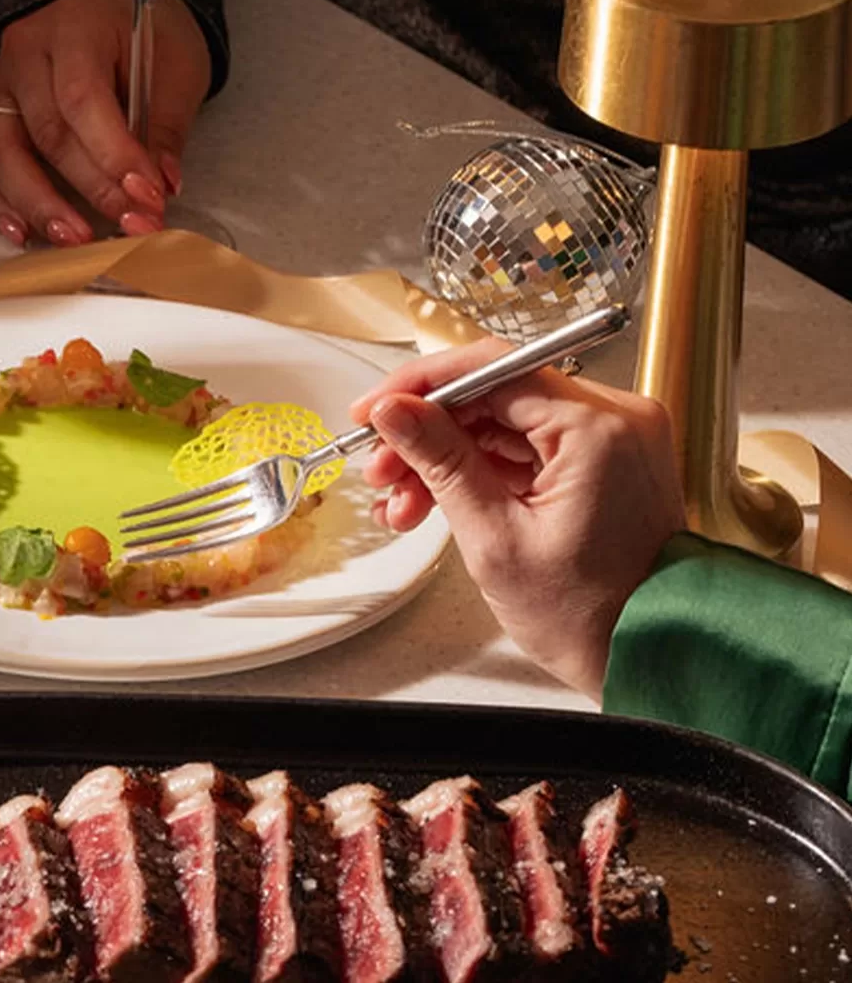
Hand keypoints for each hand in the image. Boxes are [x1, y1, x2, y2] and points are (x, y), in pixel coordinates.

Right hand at [0, 0, 210, 247]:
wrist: (115, 19)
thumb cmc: (147, 40)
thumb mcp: (176, 68)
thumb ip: (165, 125)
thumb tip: (160, 185)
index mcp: (73, 27)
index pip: (83, 97)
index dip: (113, 153)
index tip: (147, 195)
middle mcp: (24, 54)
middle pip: (47, 132)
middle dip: (91, 187)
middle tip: (131, 223)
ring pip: (2, 155)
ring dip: (39, 205)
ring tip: (76, 239)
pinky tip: (24, 233)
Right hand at [350, 341, 684, 698]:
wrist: (651, 658)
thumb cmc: (592, 616)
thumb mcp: (493, 537)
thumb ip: (440, 460)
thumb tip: (395, 412)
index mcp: (597, 429)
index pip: (491, 368)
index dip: (420, 386)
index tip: (374, 409)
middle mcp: (617, 420)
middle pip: (495, 394)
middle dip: (427, 431)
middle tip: (380, 468)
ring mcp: (615, 440)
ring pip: (504, 423)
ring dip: (446, 456)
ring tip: (402, 502)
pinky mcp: (607, 462)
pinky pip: (528, 447)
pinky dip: (481, 470)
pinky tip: (436, 502)